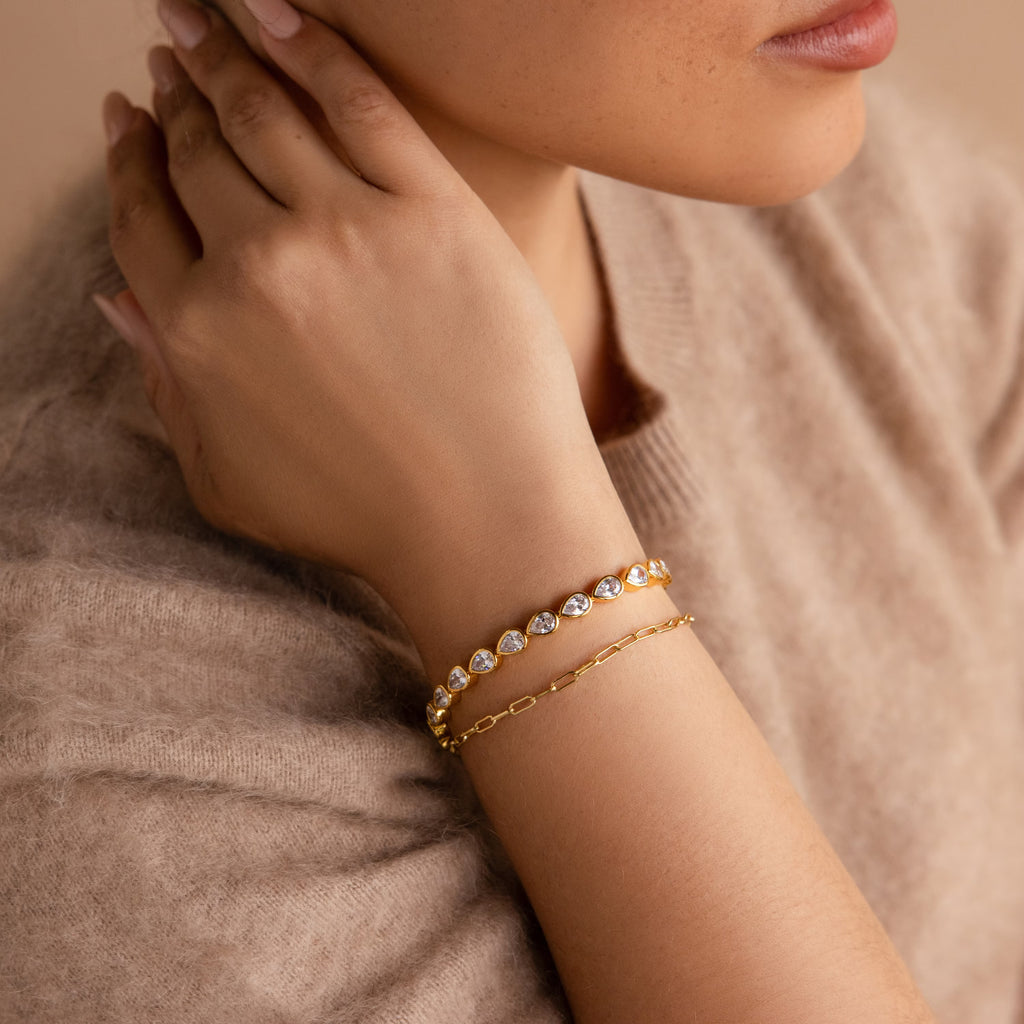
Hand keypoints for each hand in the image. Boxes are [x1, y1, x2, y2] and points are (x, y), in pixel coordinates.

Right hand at [98, 0, 623, 609]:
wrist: (488, 522)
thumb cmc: (362, 518)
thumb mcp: (226, 477)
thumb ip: (164, 384)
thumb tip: (116, 293)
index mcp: (195, 329)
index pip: (141, 216)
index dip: (128, 159)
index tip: (127, 119)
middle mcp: (256, 265)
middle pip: (195, 151)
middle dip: (171, 93)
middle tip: (166, 52)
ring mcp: (347, 229)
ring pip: (261, 110)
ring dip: (217, 50)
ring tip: (199, 16)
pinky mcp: (433, 211)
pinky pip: (358, 100)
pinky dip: (308, 42)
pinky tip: (272, 8)